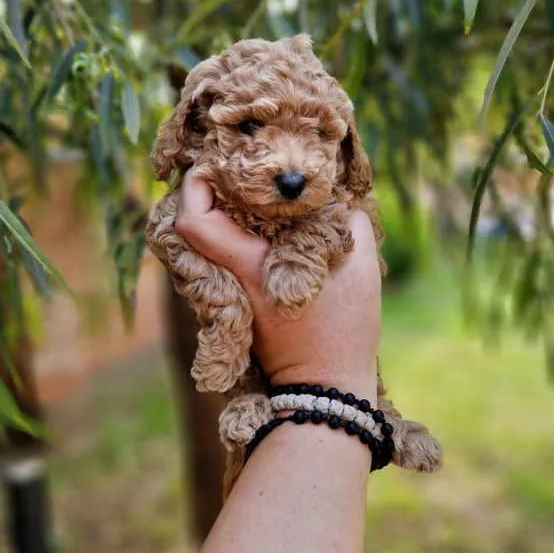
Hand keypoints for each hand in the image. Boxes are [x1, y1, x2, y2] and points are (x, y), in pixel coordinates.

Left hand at [173, 171, 380, 402]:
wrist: (325, 389)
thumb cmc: (343, 330)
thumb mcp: (359, 268)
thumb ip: (349, 222)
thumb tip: (339, 196)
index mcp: (248, 266)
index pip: (194, 221)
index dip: (195, 186)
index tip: (217, 164)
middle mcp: (231, 278)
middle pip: (196, 224)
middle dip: (211, 190)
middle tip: (240, 167)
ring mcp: (234, 292)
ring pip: (211, 239)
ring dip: (227, 211)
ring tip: (258, 189)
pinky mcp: (244, 301)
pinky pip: (230, 254)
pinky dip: (242, 232)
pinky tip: (271, 221)